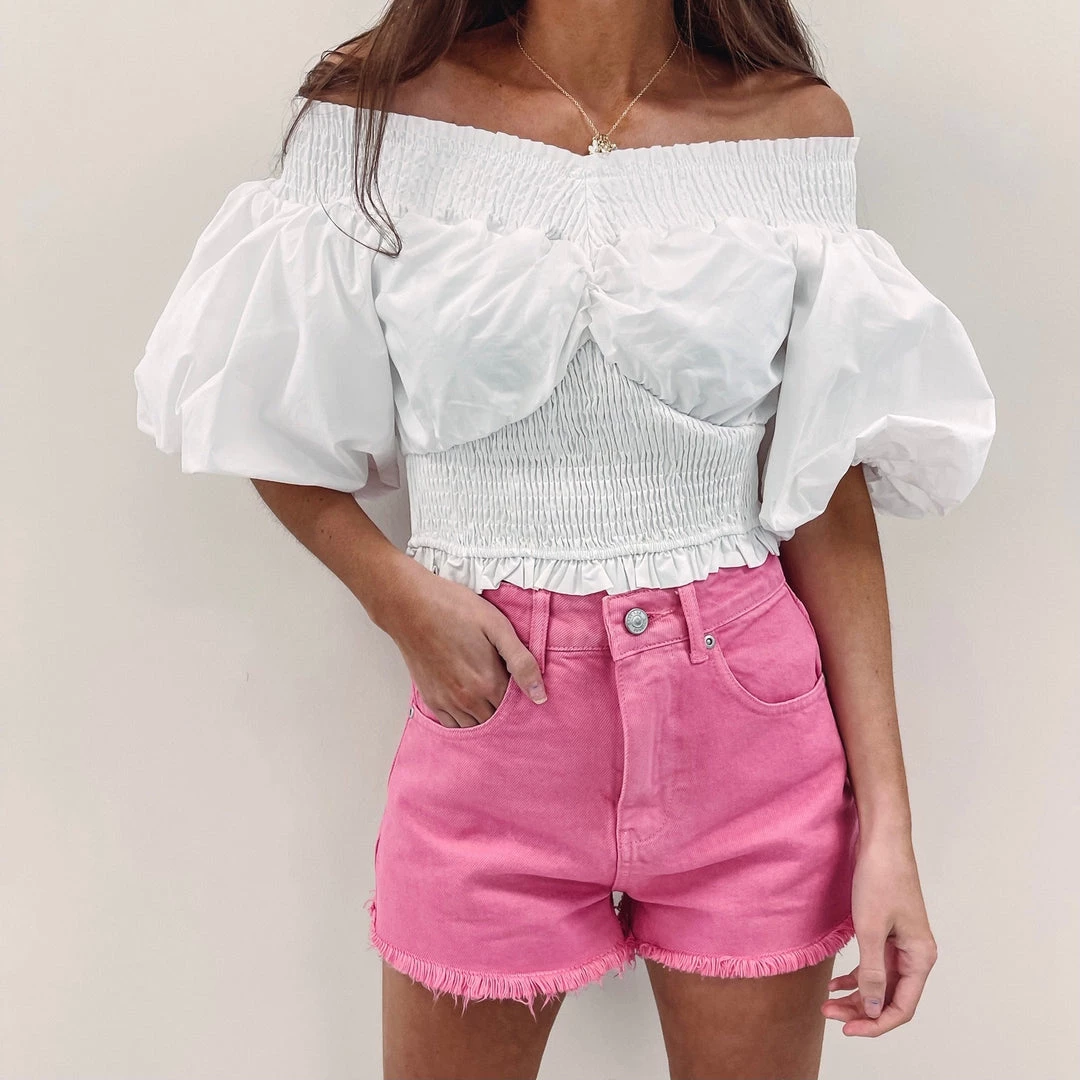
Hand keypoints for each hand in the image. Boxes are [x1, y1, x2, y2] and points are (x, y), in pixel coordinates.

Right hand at [372, 556, 547, 727]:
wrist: (410, 606)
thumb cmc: (453, 609)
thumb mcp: (497, 626)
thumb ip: (522, 661)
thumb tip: (540, 695)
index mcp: (488, 682)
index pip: (516, 709)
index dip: (524, 701)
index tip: (526, 692)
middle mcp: (467, 699)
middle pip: (496, 722)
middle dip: (507, 713)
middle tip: (510, 696)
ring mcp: (446, 701)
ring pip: (474, 727)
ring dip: (486, 719)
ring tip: (492, 702)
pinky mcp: (430, 698)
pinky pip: (452, 725)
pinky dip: (464, 722)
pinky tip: (470, 707)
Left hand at [823, 830, 937, 1036]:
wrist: (881, 841)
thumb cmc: (880, 879)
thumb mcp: (870, 929)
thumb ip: (871, 972)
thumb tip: (872, 1008)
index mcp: (920, 957)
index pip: (902, 1007)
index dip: (875, 1023)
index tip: (847, 1030)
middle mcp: (916, 955)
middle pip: (890, 998)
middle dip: (860, 1010)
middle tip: (828, 1014)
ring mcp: (902, 944)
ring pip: (880, 983)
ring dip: (856, 995)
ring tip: (827, 1002)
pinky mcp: (888, 932)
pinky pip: (874, 964)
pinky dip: (856, 976)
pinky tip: (835, 982)